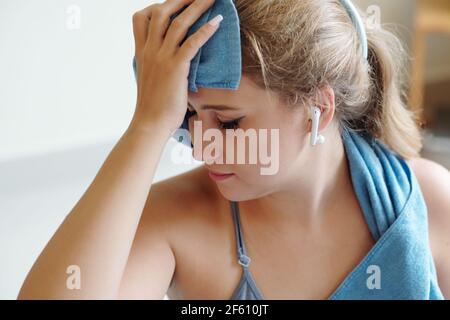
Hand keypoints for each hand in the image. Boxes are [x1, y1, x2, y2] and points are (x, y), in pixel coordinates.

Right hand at [131, 0, 222, 132]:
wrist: (150, 123)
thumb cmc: (152, 105)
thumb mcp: (148, 79)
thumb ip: (154, 64)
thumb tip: (164, 61)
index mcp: (141, 52)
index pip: (141, 18)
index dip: (155, 6)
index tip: (169, 5)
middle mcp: (149, 51)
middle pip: (161, 13)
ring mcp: (161, 58)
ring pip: (178, 23)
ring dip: (196, 7)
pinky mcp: (175, 68)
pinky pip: (191, 43)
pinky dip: (205, 30)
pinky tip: (217, 22)